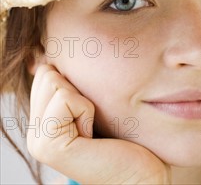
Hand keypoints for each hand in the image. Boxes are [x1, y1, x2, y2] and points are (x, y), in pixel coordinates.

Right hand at [27, 64, 170, 184]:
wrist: (142, 173)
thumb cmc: (128, 135)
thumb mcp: (96, 100)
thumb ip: (73, 82)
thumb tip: (53, 51)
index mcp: (42, 120)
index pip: (46, 70)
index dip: (77, 80)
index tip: (91, 109)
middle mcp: (34, 132)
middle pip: (48, 72)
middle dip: (79, 88)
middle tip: (93, 120)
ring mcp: (38, 140)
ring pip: (55, 81)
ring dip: (85, 99)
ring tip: (93, 128)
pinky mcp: (49, 147)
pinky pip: (66, 98)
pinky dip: (86, 110)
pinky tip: (92, 136)